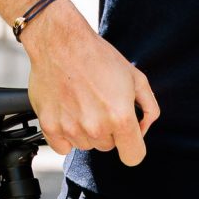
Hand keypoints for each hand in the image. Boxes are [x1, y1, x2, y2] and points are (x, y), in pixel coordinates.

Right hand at [21, 0, 158, 164]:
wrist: (60, 41)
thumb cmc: (99, 56)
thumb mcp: (136, 77)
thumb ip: (148, 108)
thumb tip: (143, 129)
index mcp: (121, 118)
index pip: (133, 157)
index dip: (133, 147)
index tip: (127, 137)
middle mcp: (96, 128)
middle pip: (108, 147)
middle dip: (107, 130)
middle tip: (98, 103)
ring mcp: (71, 129)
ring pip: (86, 145)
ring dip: (85, 130)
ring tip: (81, 102)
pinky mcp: (50, 127)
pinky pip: (62, 147)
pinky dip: (65, 135)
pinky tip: (67, 112)